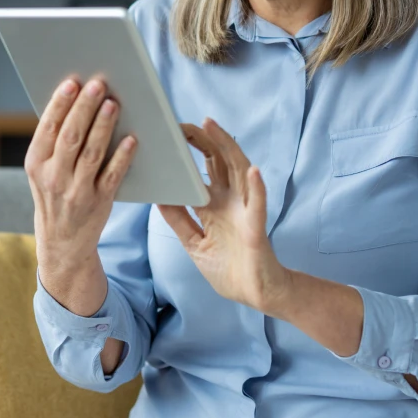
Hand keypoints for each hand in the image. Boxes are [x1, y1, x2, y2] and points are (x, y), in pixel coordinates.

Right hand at [25, 73, 136, 271]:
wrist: (62, 242)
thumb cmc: (55, 194)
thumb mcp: (43, 170)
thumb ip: (55, 142)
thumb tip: (77, 101)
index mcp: (36, 164)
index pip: (48, 128)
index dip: (60, 104)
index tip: (72, 82)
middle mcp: (53, 177)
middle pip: (70, 137)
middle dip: (84, 108)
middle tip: (98, 84)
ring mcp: (76, 192)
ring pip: (91, 153)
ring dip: (103, 126)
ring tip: (113, 103)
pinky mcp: (99, 202)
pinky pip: (112, 176)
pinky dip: (122, 157)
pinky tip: (131, 139)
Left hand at [156, 117, 288, 312]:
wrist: (254, 294)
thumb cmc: (228, 268)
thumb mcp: (194, 243)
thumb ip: (178, 220)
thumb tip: (158, 197)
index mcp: (213, 206)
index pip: (200, 171)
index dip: (187, 153)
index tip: (168, 135)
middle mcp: (230, 202)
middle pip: (217, 162)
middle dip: (202, 140)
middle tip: (183, 123)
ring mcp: (245, 211)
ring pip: (238, 171)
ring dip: (227, 147)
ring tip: (212, 127)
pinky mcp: (256, 227)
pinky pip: (258, 204)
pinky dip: (257, 187)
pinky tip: (252, 171)